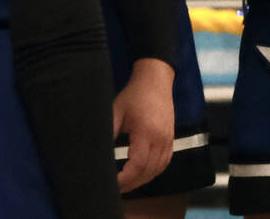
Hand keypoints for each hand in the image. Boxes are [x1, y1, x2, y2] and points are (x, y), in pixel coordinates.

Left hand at [112, 57, 177, 192]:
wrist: (155, 81)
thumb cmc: (134, 95)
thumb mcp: (116, 111)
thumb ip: (109, 132)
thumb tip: (98, 151)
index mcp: (146, 132)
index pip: (137, 164)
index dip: (125, 178)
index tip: (113, 183)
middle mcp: (160, 139)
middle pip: (148, 171)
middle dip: (132, 183)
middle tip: (116, 189)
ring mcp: (168, 140)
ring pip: (157, 170)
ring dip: (142, 180)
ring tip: (126, 185)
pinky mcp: (171, 140)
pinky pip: (164, 163)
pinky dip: (153, 172)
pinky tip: (142, 174)